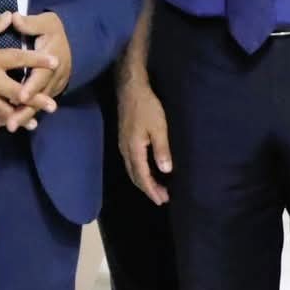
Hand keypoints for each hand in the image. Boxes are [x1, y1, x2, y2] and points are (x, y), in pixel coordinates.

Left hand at [0, 11, 73, 130]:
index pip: (41, 77)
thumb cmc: (56, 31)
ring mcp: (51, 88)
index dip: (31, 88)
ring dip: (21, 117)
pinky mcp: (48, 93)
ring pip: (36, 106)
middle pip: (38, 99)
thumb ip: (31, 23)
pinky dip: (23, 116)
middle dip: (23, 112)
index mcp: (51, 61)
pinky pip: (35, 107)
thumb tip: (15, 18)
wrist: (76, 42)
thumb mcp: (47, 22)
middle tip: (9, 124)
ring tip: (4, 127)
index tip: (19, 97)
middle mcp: (53, 78)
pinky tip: (6, 123)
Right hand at [0, 13, 59, 129]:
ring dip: (18, 116)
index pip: (19, 59)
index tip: (55, 61)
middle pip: (16, 92)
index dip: (38, 60)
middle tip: (52, 106)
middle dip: (35, 100)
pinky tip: (5, 124)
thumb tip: (10, 16)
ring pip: (2, 109)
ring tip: (34, 123)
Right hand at [118, 77, 173, 204]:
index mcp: (134, 149)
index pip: (142, 176)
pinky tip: (148, 170)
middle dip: (148, 189)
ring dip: (144, 181)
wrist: (131, 89)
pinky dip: (140, 171)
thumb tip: (166, 171)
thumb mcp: (159, 127)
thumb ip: (162, 149)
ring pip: (132, 170)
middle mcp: (126, 150)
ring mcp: (123, 144)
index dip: (152, 190)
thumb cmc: (147, 107)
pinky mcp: (125, 139)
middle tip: (162, 199)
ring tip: (156, 188)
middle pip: (135, 176)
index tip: (162, 200)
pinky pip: (131, 162)